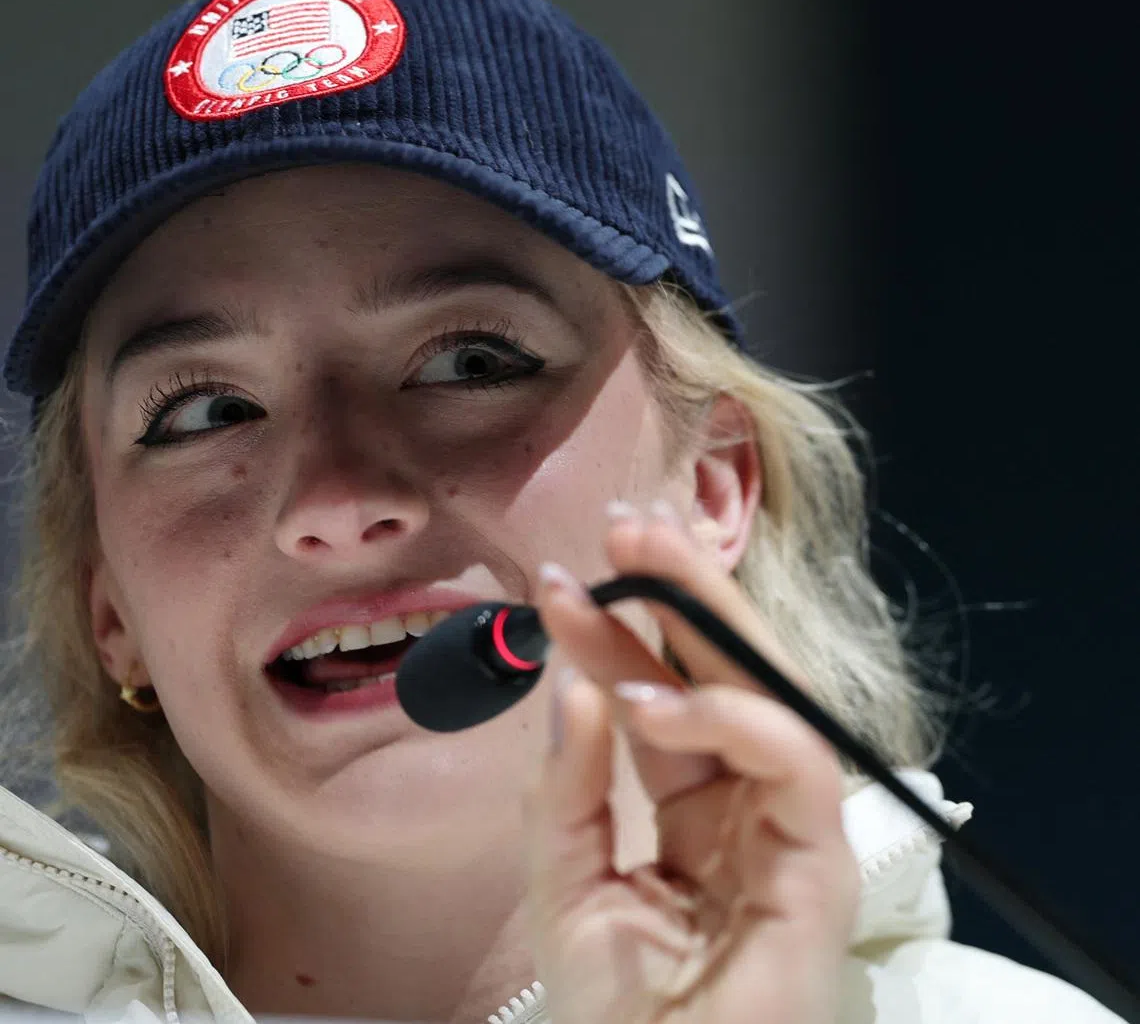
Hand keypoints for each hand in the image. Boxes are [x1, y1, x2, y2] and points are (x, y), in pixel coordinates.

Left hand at [525, 502, 859, 1023]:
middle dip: (678, 590)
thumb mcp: (564, 878)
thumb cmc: (614, 1008)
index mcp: (694, 803)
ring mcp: (789, 825)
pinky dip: (727, 715)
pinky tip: (646, 699)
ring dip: (707, 616)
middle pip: (725, 671)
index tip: (564, 577)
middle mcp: (746, 800)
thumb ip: (568, 783)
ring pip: (771, 690)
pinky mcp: (823, 862)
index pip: (658, 694)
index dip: (616, 633)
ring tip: (638, 562)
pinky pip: (795, 761)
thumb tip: (575, 682)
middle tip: (628, 523)